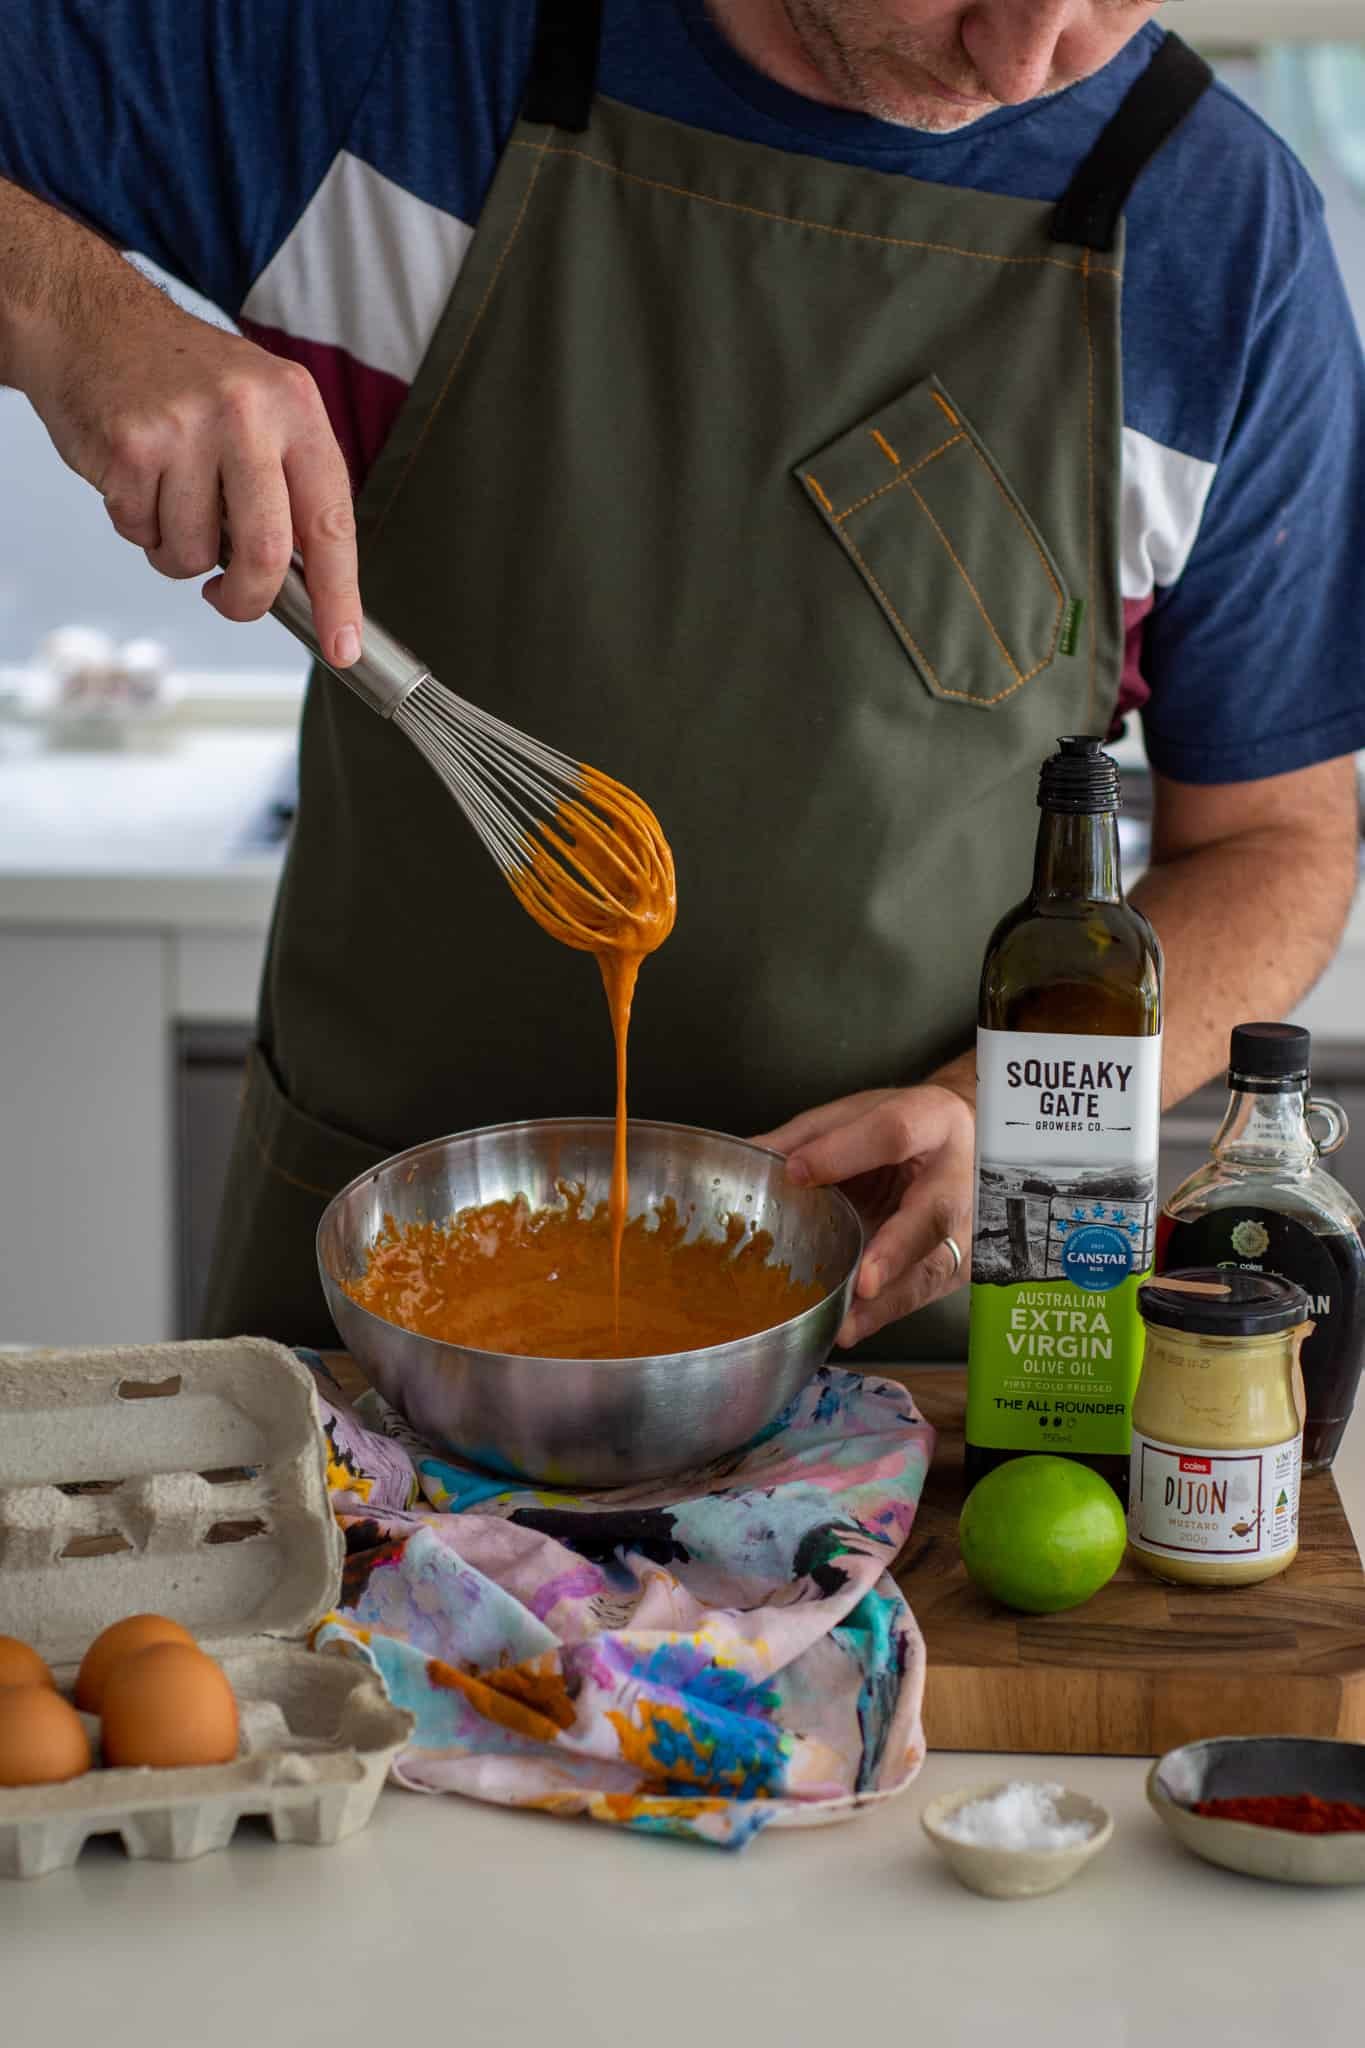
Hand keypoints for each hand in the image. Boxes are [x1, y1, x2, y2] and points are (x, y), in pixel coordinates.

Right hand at [27, 272, 361, 666]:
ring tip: (171, 502)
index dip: (339, 595)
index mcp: (296, 406)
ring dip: (178, 554)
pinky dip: (139, 527)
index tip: (342, 646)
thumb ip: (289, 487)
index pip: (330, 521)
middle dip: (247, 598)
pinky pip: (141, 533)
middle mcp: (247, 412)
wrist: (94, 321)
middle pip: (265, 553)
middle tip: (229, 598)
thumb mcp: (261, 408)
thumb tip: (309, 587)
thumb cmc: (183, 380)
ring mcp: (186, 427)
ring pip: (193, 555)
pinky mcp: (131, 445)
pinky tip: (138, 481)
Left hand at [753, 1083, 974, 1348]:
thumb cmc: (910, 1126)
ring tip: (848, 1323)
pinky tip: (854, 1326)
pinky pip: (927, 1291)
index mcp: (933, 1119)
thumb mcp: (861, 1113)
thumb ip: (810, 1136)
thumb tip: (747, 1154)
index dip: (844, 1152)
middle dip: (897, 1250)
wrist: (971, 1139)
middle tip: (863, 1282)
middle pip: (934, 1213)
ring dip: (890, 1301)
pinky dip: (888, 1312)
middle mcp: (963, 1175)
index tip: (797, 1172)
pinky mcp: (966, 1262)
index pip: (894, 1133)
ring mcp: (973, 1225)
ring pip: (936, 1266)